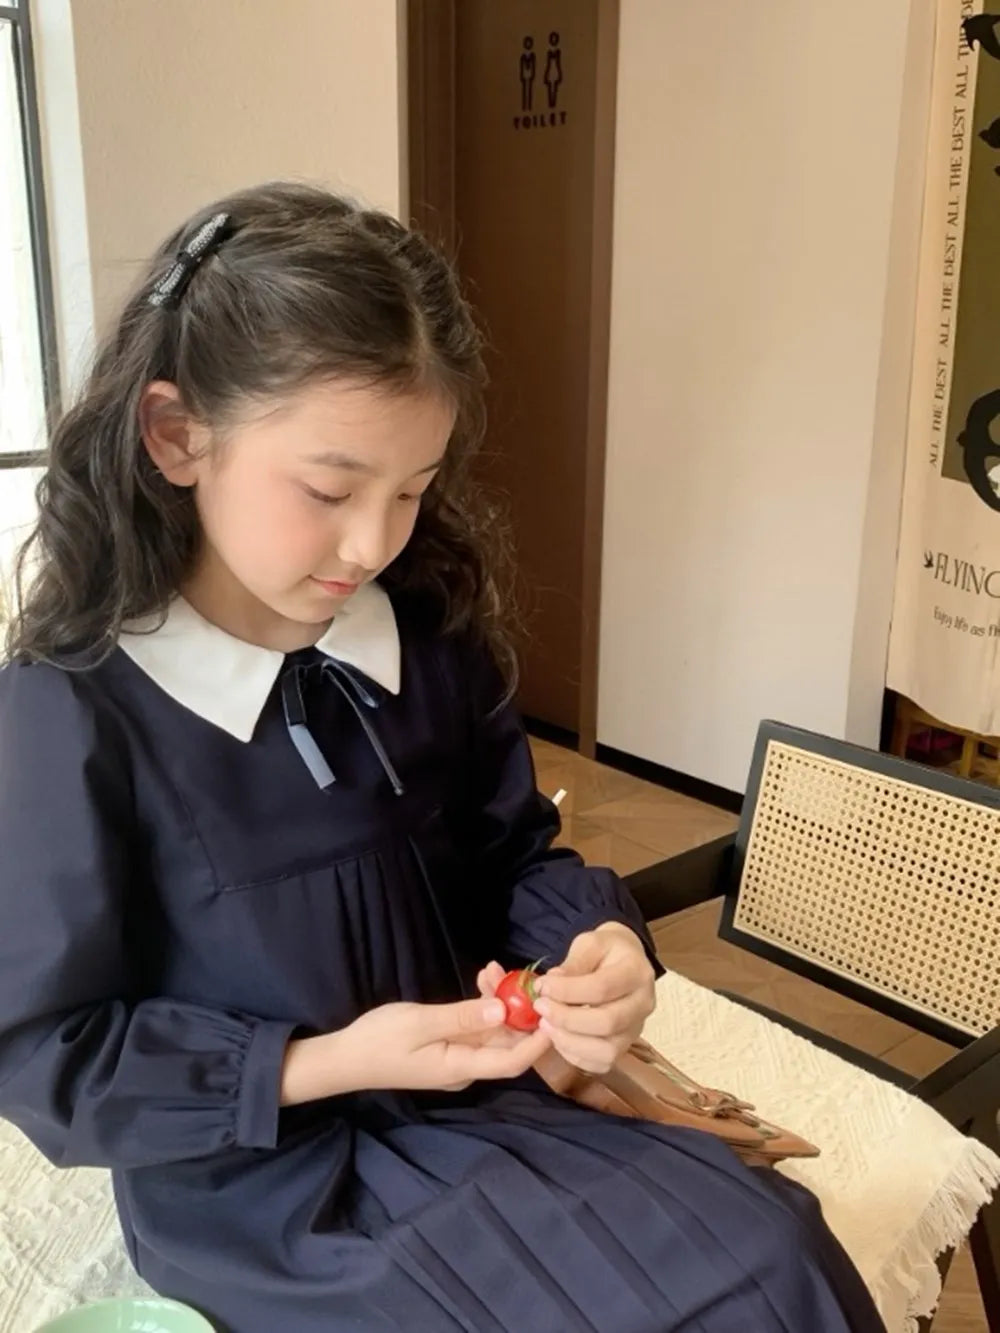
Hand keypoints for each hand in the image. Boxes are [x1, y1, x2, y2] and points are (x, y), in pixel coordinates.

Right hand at [327, 997, 550, 1095]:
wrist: (346, 1058)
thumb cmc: (379, 1041)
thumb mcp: (420, 1023)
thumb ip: (462, 1017)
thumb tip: (504, 1010)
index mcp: (461, 1067)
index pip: (512, 1062)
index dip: (538, 1041)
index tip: (553, 1013)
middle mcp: (466, 1068)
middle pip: (506, 1044)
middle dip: (520, 1010)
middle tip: (522, 975)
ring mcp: (458, 1058)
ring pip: (492, 1031)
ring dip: (500, 1002)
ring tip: (495, 969)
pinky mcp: (449, 1048)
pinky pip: (476, 1028)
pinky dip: (483, 1005)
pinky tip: (483, 980)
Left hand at [533, 923, 654, 1072]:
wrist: (625, 961)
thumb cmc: (605, 951)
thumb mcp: (589, 944)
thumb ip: (573, 963)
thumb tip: (550, 984)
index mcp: (637, 972)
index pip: (602, 988)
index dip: (568, 991)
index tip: (542, 987)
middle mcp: (644, 1004)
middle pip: (607, 1023)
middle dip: (566, 1019)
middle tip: (541, 1008)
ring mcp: (637, 1028)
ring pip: (607, 1051)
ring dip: (570, 1042)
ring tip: (547, 1025)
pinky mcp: (626, 1045)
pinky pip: (603, 1063)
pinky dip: (576, 1056)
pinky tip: (559, 1038)